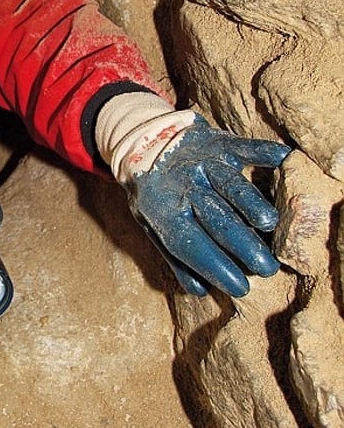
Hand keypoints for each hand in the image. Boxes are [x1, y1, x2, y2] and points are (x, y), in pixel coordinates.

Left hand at [125, 117, 288, 296]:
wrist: (142, 138)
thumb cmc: (154, 191)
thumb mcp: (150, 223)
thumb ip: (173, 255)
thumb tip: (201, 290)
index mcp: (163, 208)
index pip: (188, 242)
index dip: (214, 266)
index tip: (240, 288)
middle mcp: (184, 184)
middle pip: (215, 216)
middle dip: (241, 242)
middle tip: (266, 267)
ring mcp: (203, 161)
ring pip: (229, 183)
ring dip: (249, 201)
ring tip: (268, 222)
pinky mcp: (219, 143)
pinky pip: (243, 147)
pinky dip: (264, 151)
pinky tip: (284, 158)